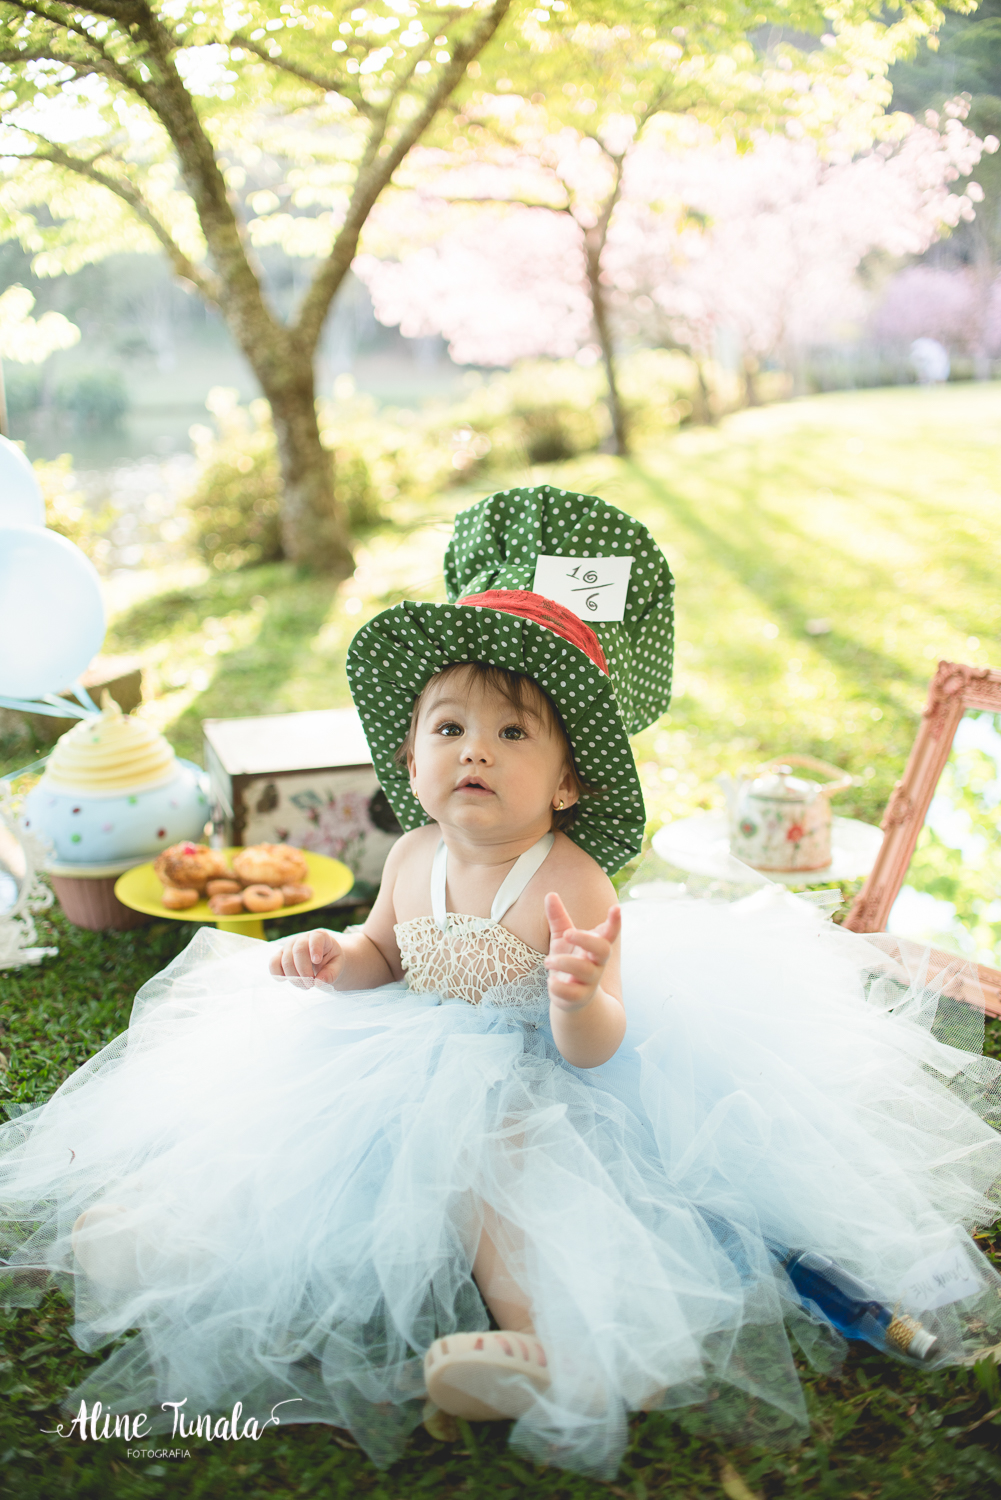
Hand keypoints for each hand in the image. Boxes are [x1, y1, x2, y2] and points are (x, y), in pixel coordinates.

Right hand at [269, 929, 342, 987]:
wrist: (322, 960)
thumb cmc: (330, 960)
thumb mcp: (337, 965)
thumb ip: (331, 973)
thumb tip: (319, 982)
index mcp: (319, 936)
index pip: (315, 938)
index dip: (315, 949)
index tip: (317, 961)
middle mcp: (302, 938)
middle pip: (299, 952)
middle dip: (304, 971)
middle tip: (311, 984)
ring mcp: (289, 946)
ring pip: (285, 960)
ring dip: (294, 977)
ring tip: (305, 985)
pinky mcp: (280, 955)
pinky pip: (273, 964)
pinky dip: (278, 974)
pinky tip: (288, 980)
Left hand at [543, 893, 620, 1010]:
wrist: (570, 998)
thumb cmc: (568, 962)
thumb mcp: (562, 939)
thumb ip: (558, 918)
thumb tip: (550, 894)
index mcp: (595, 946)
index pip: (609, 933)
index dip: (615, 922)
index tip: (616, 908)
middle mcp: (597, 963)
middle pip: (603, 950)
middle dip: (586, 939)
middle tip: (567, 933)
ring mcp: (590, 982)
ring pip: (585, 971)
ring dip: (563, 963)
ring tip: (547, 961)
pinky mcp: (578, 998)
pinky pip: (572, 993)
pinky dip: (559, 987)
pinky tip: (551, 981)